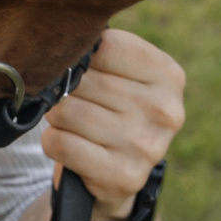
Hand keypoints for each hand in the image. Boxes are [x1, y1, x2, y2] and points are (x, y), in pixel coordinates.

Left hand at [42, 28, 185, 220]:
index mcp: (168, 75)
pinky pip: (60, 143)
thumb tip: (61, 43)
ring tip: (72, 122)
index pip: (105, 47)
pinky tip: (69, 144)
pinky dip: (52, 141)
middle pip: (83, 80)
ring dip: (57, 116)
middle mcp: (164, 111)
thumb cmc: (113, 108)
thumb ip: (99, 49)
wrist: (118, 172)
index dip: (78, 55)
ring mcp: (147, 146)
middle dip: (64, 88)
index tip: (79, 67)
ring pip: (67, 111)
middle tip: (74, 100)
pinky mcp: (124, 176)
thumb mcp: (120, 72)